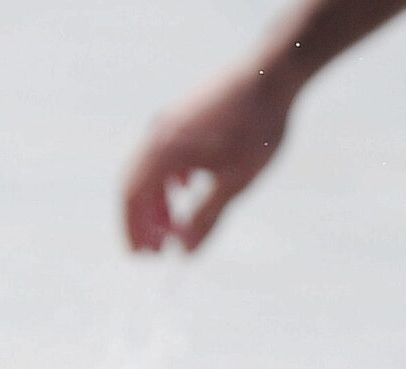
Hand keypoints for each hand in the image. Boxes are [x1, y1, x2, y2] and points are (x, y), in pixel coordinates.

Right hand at [121, 67, 295, 251]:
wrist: (272, 73)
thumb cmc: (256, 128)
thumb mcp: (235, 181)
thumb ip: (207, 218)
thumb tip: (186, 253)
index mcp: (164, 149)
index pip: (132, 196)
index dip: (134, 230)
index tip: (142, 258)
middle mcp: (159, 133)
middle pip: (137, 184)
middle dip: (145, 221)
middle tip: (158, 252)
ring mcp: (170, 121)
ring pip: (152, 170)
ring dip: (159, 202)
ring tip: (173, 228)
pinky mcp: (184, 115)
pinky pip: (166, 154)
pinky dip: (170, 180)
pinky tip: (186, 190)